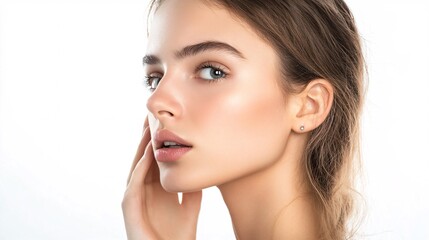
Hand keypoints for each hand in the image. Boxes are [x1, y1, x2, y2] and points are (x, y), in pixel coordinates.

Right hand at [122, 119, 201, 239]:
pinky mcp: (129, 207)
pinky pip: (134, 183)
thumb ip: (192, 189)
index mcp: (156, 190)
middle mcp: (143, 191)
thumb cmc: (178, 236)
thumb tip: (201, 171)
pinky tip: (148, 152)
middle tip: (152, 116)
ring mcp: (134, 198)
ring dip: (141, 146)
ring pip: (137, 166)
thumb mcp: (191, 205)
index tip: (164, 122)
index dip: (158, 142)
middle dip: (147, 137)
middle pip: (144, 159)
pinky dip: (140, 167)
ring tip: (148, 126)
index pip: (155, 160)